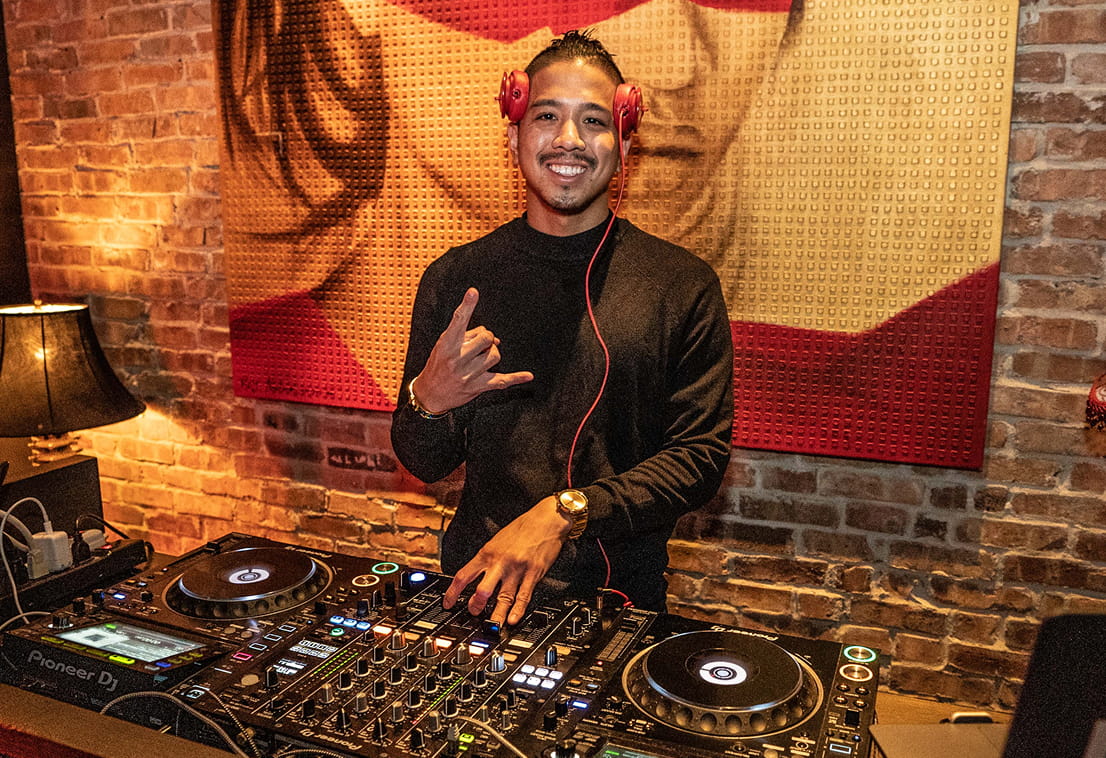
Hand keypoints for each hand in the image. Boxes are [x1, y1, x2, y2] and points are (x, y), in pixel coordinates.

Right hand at [412, 288, 533, 413]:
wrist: (430, 394)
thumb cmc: (438, 365)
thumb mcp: (444, 345)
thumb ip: (467, 335)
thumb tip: (493, 337)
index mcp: (447, 344)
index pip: (458, 321)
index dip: (467, 306)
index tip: (473, 292)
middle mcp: (457, 358)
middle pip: (486, 338)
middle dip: (487, 338)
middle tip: (480, 344)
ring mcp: (467, 374)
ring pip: (494, 356)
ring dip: (491, 354)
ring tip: (481, 358)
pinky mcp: (478, 387)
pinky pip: (502, 381)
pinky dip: (516, 378)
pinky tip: (528, 375)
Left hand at [442, 496, 570, 625]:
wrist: (546, 520)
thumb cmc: (523, 528)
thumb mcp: (497, 540)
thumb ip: (487, 558)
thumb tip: (477, 574)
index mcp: (487, 553)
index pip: (464, 575)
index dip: (452, 592)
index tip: (447, 603)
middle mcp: (500, 562)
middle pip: (482, 591)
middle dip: (475, 607)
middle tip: (474, 615)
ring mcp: (517, 569)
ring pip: (503, 598)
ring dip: (496, 615)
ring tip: (493, 626)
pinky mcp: (533, 574)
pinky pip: (524, 596)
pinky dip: (518, 610)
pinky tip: (513, 619)